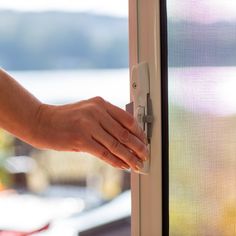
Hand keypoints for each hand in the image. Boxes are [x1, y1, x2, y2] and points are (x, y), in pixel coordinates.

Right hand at [34, 97, 148, 170]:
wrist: (42, 121)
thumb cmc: (66, 118)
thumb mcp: (88, 111)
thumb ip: (106, 120)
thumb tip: (125, 135)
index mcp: (100, 103)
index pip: (127, 119)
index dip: (138, 132)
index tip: (144, 141)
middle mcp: (96, 112)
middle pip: (124, 133)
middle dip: (137, 147)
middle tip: (145, 155)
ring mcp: (88, 125)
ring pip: (116, 145)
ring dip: (128, 157)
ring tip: (136, 164)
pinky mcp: (81, 139)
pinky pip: (104, 153)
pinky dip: (115, 161)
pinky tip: (122, 165)